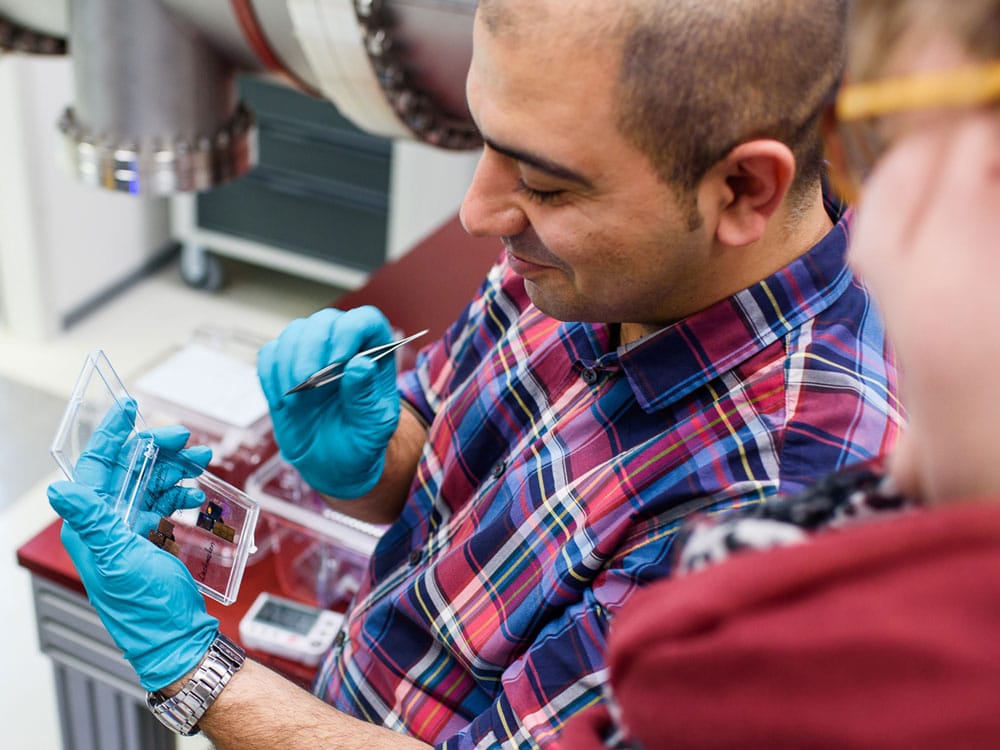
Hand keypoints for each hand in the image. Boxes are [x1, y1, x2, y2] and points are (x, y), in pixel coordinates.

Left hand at [47, 400, 218, 690]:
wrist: (178, 640)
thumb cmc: (147, 609)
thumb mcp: (119, 560)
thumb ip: (92, 522)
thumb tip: (60, 489)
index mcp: (92, 527)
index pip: (97, 467)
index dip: (112, 434)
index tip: (130, 408)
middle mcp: (106, 526)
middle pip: (129, 470)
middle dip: (158, 448)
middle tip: (186, 436)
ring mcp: (129, 533)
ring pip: (150, 483)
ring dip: (176, 468)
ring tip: (202, 461)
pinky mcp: (150, 541)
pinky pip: (163, 504)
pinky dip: (181, 492)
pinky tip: (196, 493)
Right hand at [257, 306, 400, 497]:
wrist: (334, 465)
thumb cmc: (362, 442)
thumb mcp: (372, 426)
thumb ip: (366, 396)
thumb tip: (360, 364)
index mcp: (375, 356)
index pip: (365, 321)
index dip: (350, 331)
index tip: (338, 359)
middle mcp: (343, 347)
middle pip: (325, 321)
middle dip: (312, 349)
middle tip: (310, 382)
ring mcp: (312, 355)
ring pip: (294, 332)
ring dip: (290, 363)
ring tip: (297, 400)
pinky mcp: (284, 368)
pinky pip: (270, 354)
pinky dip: (271, 375)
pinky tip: (283, 402)